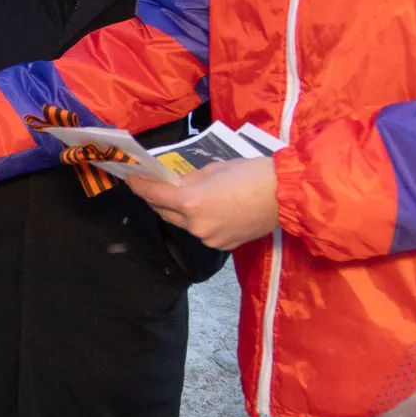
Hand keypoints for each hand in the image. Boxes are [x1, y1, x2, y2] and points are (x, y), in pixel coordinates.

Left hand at [125, 157, 279, 250]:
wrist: (285, 195)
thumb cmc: (250, 174)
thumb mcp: (214, 169)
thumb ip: (190, 180)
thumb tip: (175, 184)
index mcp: (191, 202)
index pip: (154, 195)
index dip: (140, 186)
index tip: (131, 179)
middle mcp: (195, 225)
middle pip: (165, 213)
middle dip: (156, 199)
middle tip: (152, 186)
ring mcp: (209, 239)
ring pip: (183, 224)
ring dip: (178, 212)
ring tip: (183, 198)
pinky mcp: (223, 246)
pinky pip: (202, 232)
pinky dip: (198, 221)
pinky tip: (207, 210)